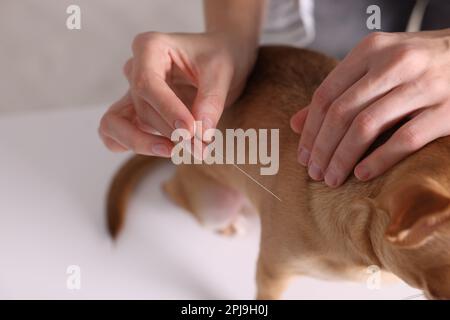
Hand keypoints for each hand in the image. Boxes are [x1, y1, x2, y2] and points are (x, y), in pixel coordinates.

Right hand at [99, 32, 255, 155]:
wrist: (223, 58)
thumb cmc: (220, 56)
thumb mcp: (222, 71)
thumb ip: (211, 101)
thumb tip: (201, 133)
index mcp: (150, 47)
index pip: (147, 84)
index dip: (167, 111)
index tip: (191, 131)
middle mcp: (134, 69)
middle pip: (141, 108)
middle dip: (169, 132)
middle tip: (201, 147)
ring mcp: (131, 93)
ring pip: (119, 125)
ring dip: (149, 144)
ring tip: (186, 151)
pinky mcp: (134, 113)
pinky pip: (114, 134)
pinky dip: (132, 145)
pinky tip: (165, 149)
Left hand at [290, 29, 449, 186]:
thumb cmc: (414, 66)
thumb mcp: (374, 68)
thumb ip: (336, 93)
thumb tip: (295, 124)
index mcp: (371, 50)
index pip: (326, 95)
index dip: (310, 130)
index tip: (302, 155)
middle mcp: (394, 63)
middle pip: (341, 112)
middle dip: (321, 148)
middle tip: (313, 172)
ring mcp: (423, 85)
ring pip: (366, 127)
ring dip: (342, 158)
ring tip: (331, 179)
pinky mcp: (446, 110)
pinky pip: (404, 140)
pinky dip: (379, 160)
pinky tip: (362, 175)